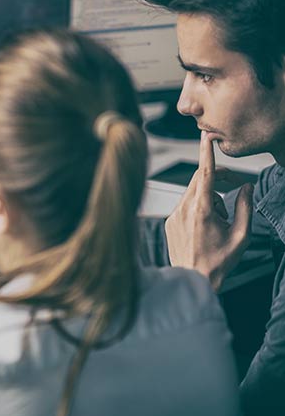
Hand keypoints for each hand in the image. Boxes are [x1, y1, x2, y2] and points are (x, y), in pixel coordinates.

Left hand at [165, 131, 253, 290]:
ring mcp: (174, 215)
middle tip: (236, 187)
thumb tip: (246, 187)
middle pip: (200, 179)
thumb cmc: (219, 261)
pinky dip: (199, 207)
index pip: (204, 173)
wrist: (193, 279)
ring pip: (193, 192)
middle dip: (219, 178)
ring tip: (221, 219)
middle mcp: (183, 209)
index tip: (206, 136)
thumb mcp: (241, 235)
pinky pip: (185, 204)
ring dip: (210, 196)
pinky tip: (206, 225)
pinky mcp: (169, 221)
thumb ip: (245, 206)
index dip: (206, 152)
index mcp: (202, 210)